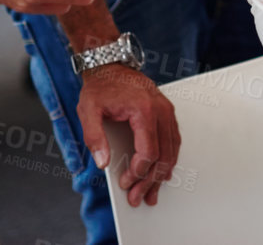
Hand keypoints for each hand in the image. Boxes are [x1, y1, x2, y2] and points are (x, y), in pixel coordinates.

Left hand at [77, 63, 180, 207]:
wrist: (111, 65)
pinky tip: (162, 171)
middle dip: (151, 179)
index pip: (148, 150)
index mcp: (143, 110)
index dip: (138, 172)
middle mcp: (161, 110)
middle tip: (139, 197)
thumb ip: (94, 138)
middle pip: (163, 154)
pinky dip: (169, 158)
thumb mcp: (88, 111)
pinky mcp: (166, 112)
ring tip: (152, 191)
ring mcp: (167, 110)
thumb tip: (103, 163)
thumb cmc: (100, 87)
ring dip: (163, 173)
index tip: (126, 184)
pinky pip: (173, 140)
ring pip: (172, 149)